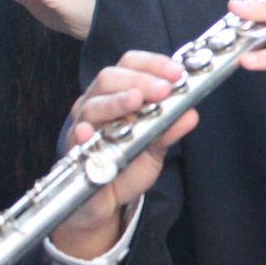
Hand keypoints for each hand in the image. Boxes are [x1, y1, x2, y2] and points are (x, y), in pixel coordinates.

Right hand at [49, 51, 198, 258]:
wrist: (105, 201)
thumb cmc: (127, 164)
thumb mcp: (155, 146)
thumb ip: (170, 129)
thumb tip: (192, 113)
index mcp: (119, 93)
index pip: (131, 64)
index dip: (153, 63)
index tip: (178, 73)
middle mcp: (98, 103)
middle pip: (110, 78)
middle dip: (139, 80)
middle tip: (164, 90)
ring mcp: (83, 125)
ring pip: (93, 104)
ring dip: (116, 101)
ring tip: (136, 101)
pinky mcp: (73, 150)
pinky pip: (75, 137)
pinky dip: (83, 131)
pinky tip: (90, 131)